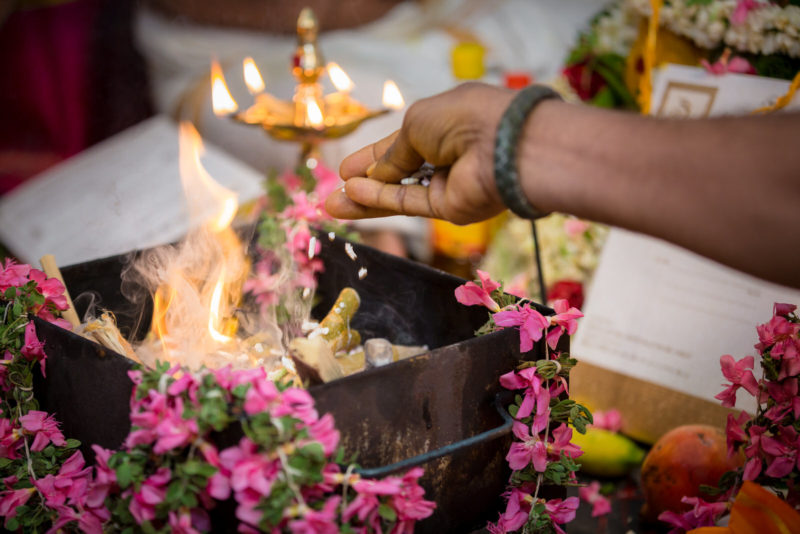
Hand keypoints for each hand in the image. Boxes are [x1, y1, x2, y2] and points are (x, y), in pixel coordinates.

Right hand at [325, 82, 515, 224]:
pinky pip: (410, 203)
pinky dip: (381, 200)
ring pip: (399, 194)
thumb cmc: (464, 119)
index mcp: (444, 123)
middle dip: (363, 183)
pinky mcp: (451, 209)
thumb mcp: (416, 124)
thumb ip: (392, 153)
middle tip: (333, 192)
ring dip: (365, 199)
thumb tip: (373, 176)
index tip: (344, 169)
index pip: (401, 144)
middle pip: (398, 173)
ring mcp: (449, 184)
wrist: (504, 145)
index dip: (372, 157)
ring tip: (331, 205)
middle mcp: (447, 154)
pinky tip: (353, 196)